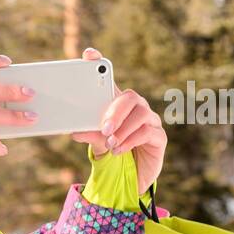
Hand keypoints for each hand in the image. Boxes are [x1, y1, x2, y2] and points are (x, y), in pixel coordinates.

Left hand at [69, 47, 166, 195]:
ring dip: (124, 128)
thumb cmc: (112, 153)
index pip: (111, 81)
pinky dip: (131, 140)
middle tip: (104, 127)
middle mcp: (136, 108)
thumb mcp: (97, 143)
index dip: (100, 64)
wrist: (129, 178)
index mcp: (117, 105)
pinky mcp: (158, 137)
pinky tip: (118, 150)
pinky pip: (148, 132)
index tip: (89, 54)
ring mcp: (149, 121)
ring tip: (111, 142)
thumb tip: (75, 132)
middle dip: (116, 110)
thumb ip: (89, 135)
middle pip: (130, 96)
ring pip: (141, 114)